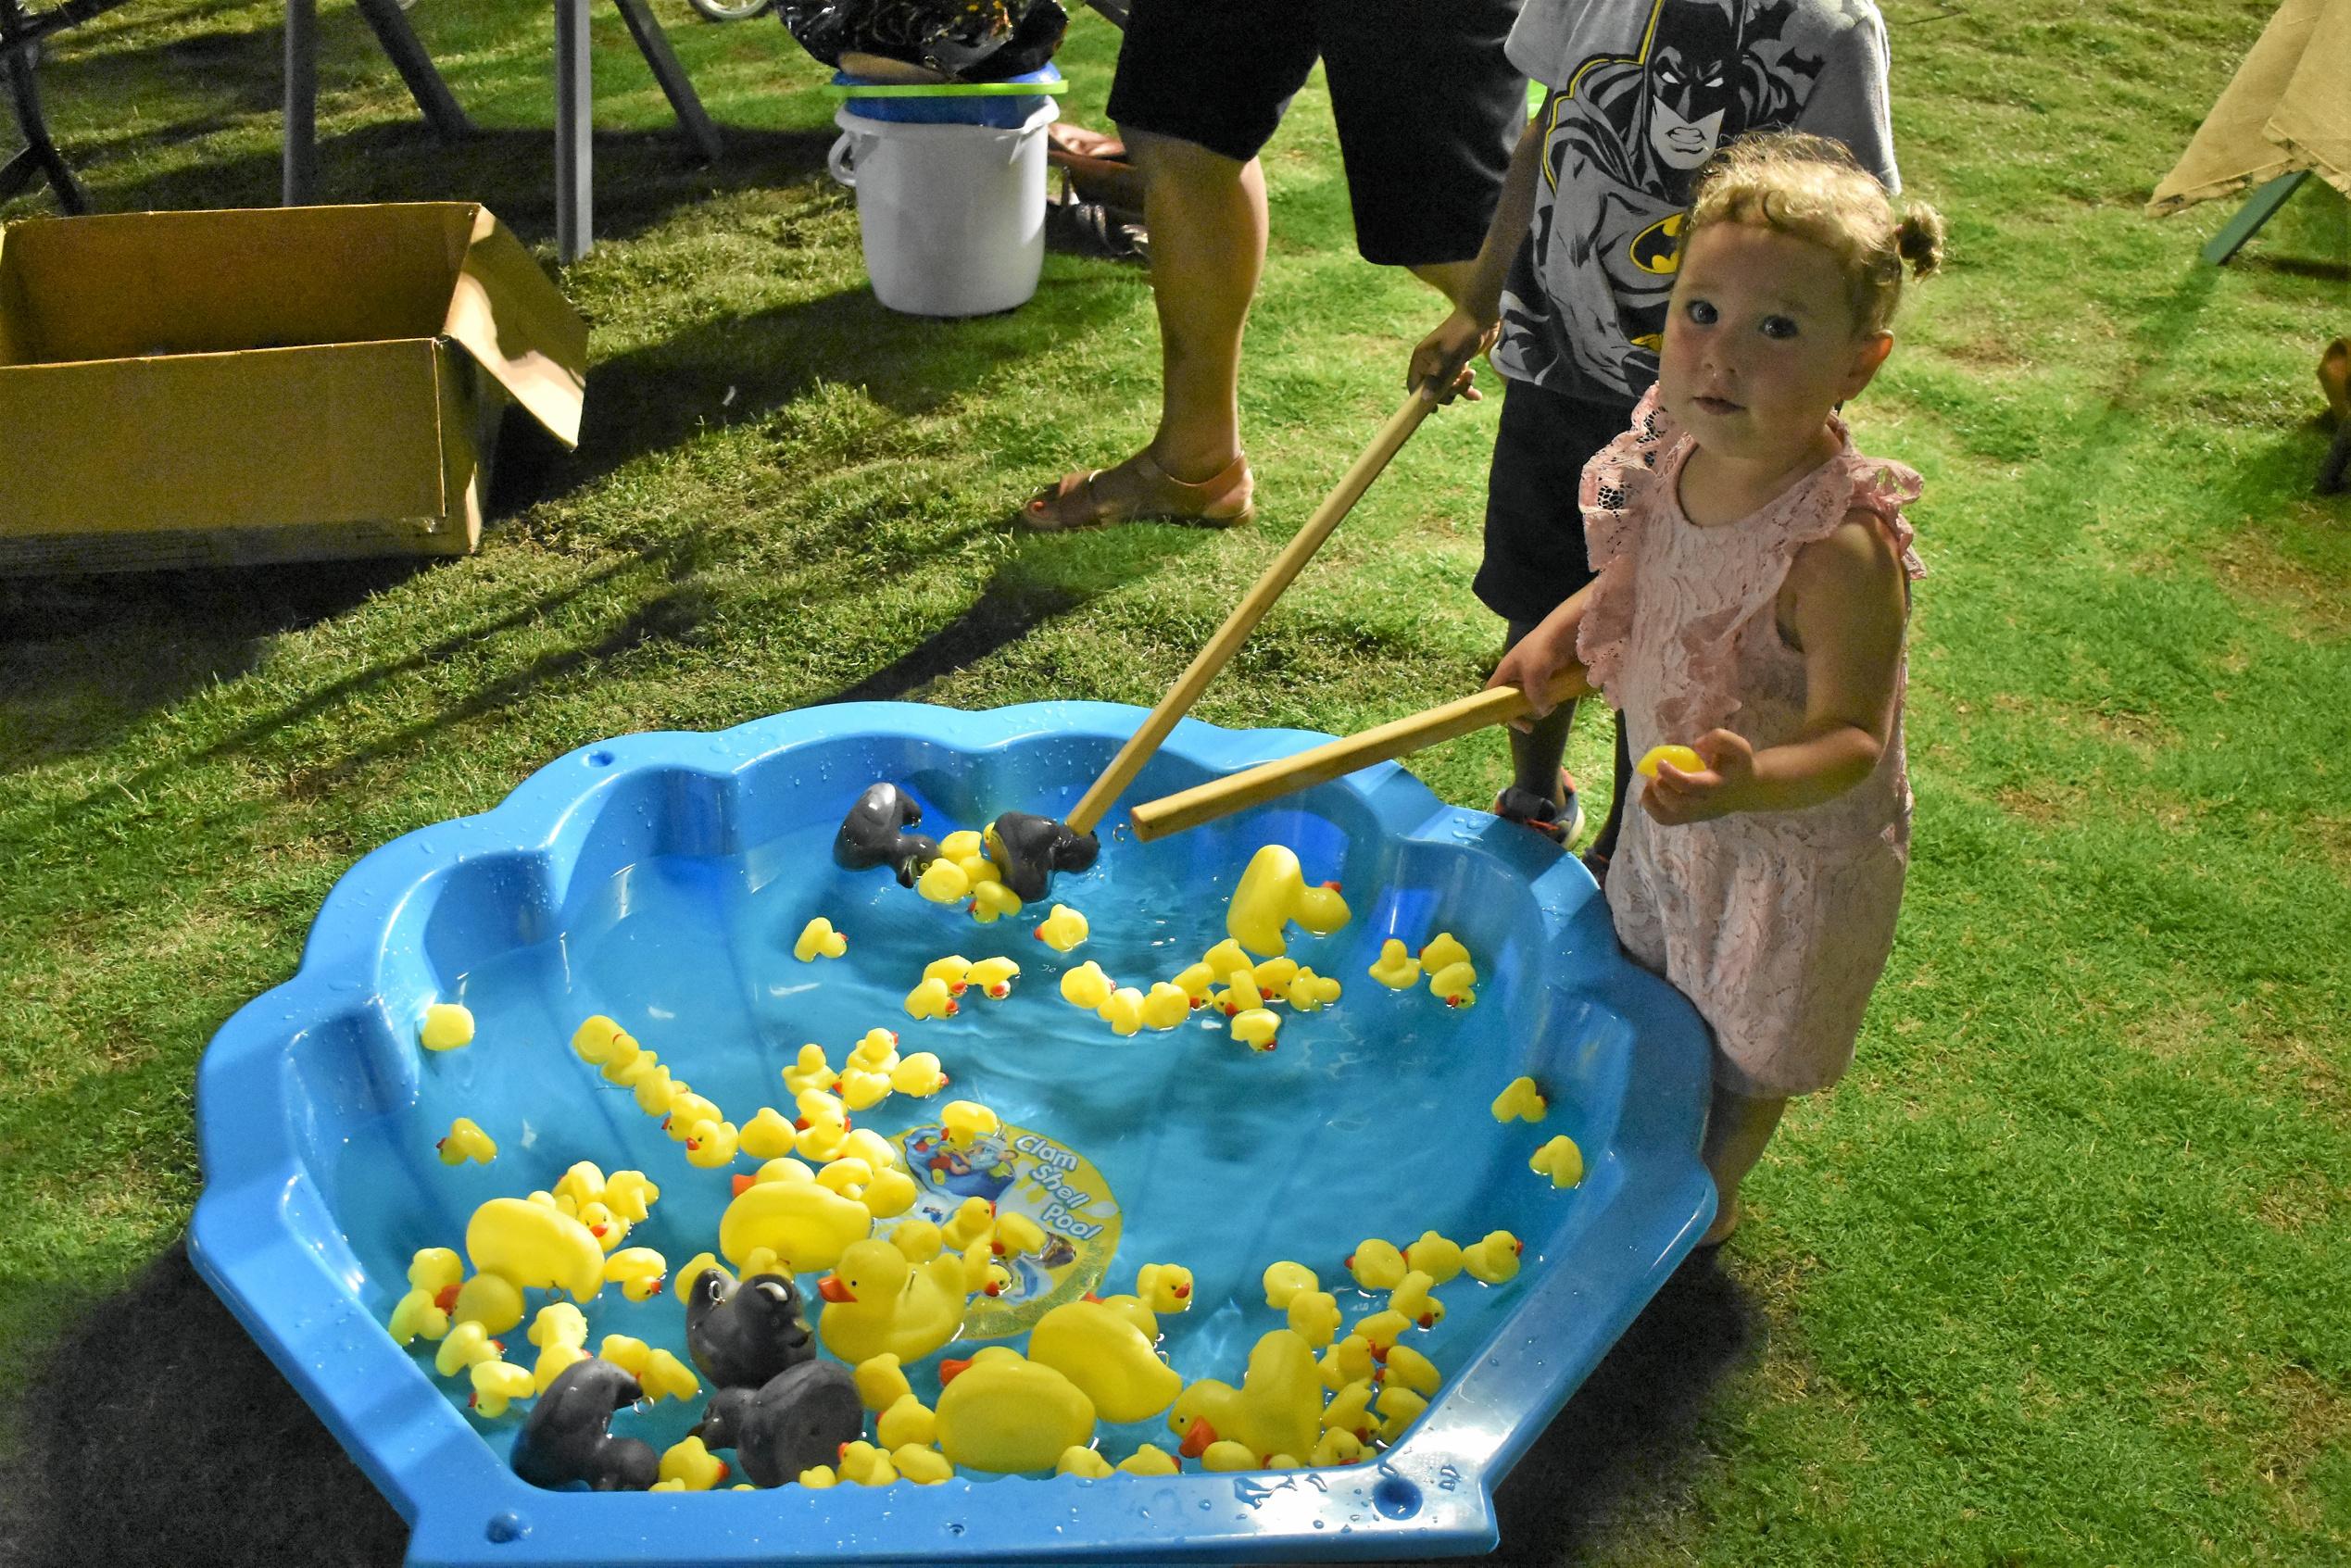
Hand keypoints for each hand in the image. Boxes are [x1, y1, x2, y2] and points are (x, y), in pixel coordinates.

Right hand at [1409, 308, 1499, 405]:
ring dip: (1460, 388)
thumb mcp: (1449, 357)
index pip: (1414, 384)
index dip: (1421, 399)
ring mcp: (1445, 363)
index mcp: (1422, 359)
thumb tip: (1425, 399)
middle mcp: (1430, 362)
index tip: (1433, 410)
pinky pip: (1459, 381)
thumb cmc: (1462, 334)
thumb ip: (1436, 378)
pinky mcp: (1458, 363)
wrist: (1482, 315)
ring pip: (1448, 386)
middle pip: (1433, 389)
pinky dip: (1467, 386)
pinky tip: (1477, 394)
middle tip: (1459, 389)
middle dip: (1447, 393)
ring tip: (1471, 377)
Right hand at [1486, 630, 1570, 731]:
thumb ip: (1534, 696)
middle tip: (1531, 726)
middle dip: (1520, 713)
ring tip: (1551, 707)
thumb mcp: (1533, 674)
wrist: (1564, 630)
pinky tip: (1558, 700)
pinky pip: (1544, 691)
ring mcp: (1533, 673)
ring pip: (1530, 697)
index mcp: (1506, 671)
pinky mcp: (1549, 673)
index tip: (1511, 721)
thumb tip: (1540, 712)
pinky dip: (1549, 699)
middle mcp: (1516, 673)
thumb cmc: (1542, 649)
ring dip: (1538, 707)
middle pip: (1511, 699)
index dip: (1496, 709)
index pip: (1491, 693)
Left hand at [1641, 729, 1756, 824]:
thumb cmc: (1737, 765)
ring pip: (1667, 817)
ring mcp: (1695, 815)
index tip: (1660, 761)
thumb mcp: (1738, 746)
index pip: (1691, 786)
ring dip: (1652, 798)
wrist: (1745, 790)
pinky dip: (1651, 805)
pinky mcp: (1687, 818)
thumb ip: (1720, 740)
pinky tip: (1653, 789)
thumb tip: (1697, 746)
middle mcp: (1705, 805)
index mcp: (1717, 786)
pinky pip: (1664, 819)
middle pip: (1678, 804)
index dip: (1671, 775)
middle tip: (1656, 773)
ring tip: (1653, 781)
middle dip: (1661, 788)